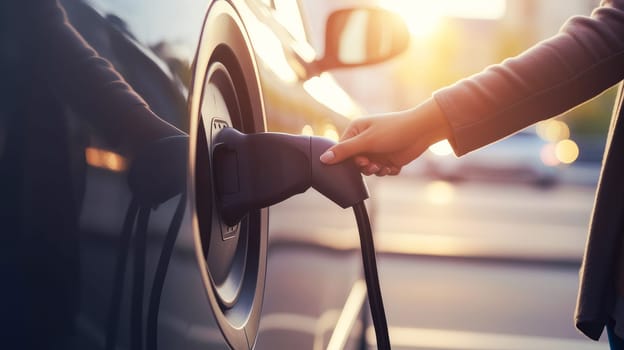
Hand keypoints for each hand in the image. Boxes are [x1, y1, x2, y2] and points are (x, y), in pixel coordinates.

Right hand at [319, 98, 451, 175]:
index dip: (348, 160)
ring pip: (368, 169)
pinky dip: (386, 171)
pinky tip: (393, 166)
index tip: (359, 161)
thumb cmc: (393, 130)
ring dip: (375, 171)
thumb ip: (345, 151)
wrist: (421, 131)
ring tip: (382, 166)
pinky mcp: (389, 159)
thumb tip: (323, 158)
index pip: (342, 150)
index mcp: (356, 131)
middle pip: (354, 162)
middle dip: (363, 166)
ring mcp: (377, 151)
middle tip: (371, 164)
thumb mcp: (366, 141)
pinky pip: (382, 172)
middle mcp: (365, 141)